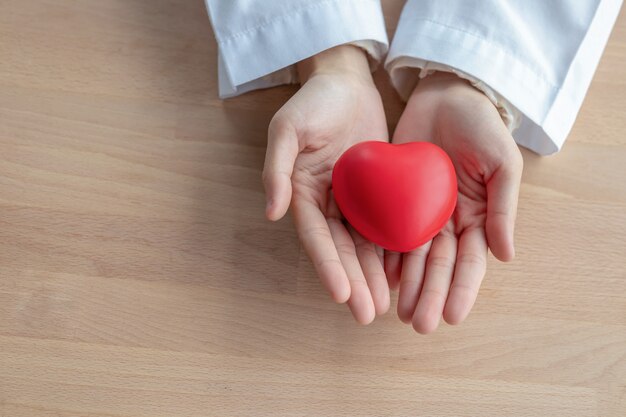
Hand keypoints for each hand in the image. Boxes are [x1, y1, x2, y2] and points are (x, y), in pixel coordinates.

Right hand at [263, 45, 389, 323]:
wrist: (346, 82)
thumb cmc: (312, 102)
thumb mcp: (286, 128)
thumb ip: (276, 168)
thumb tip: (272, 212)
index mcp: (301, 192)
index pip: (315, 237)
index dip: (328, 266)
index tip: (341, 295)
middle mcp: (326, 203)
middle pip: (341, 249)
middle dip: (353, 282)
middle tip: (368, 314)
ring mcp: (352, 200)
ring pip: (364, 245)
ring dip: (372, 276)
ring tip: (385, 305)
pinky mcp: (376, 192)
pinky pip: (384, 224)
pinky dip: (391, 250)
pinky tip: (403, 274)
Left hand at [386, 72, 522, 333]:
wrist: (446, 94)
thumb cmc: (481, 126)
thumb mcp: (501, 163)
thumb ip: (503, 208)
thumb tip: (506, 256)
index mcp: (476, 217)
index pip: (469, 262)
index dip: (462, 290)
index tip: (450, 317)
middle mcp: (446, 221)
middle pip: (437, 266)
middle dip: (429, 295)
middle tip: (417, 323)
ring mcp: (419, 211)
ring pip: (411, 255)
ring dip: (405, 284)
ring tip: (395, 311)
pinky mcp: (394, 197)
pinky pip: (387, 229)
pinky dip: (384, 254)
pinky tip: (377, 276)